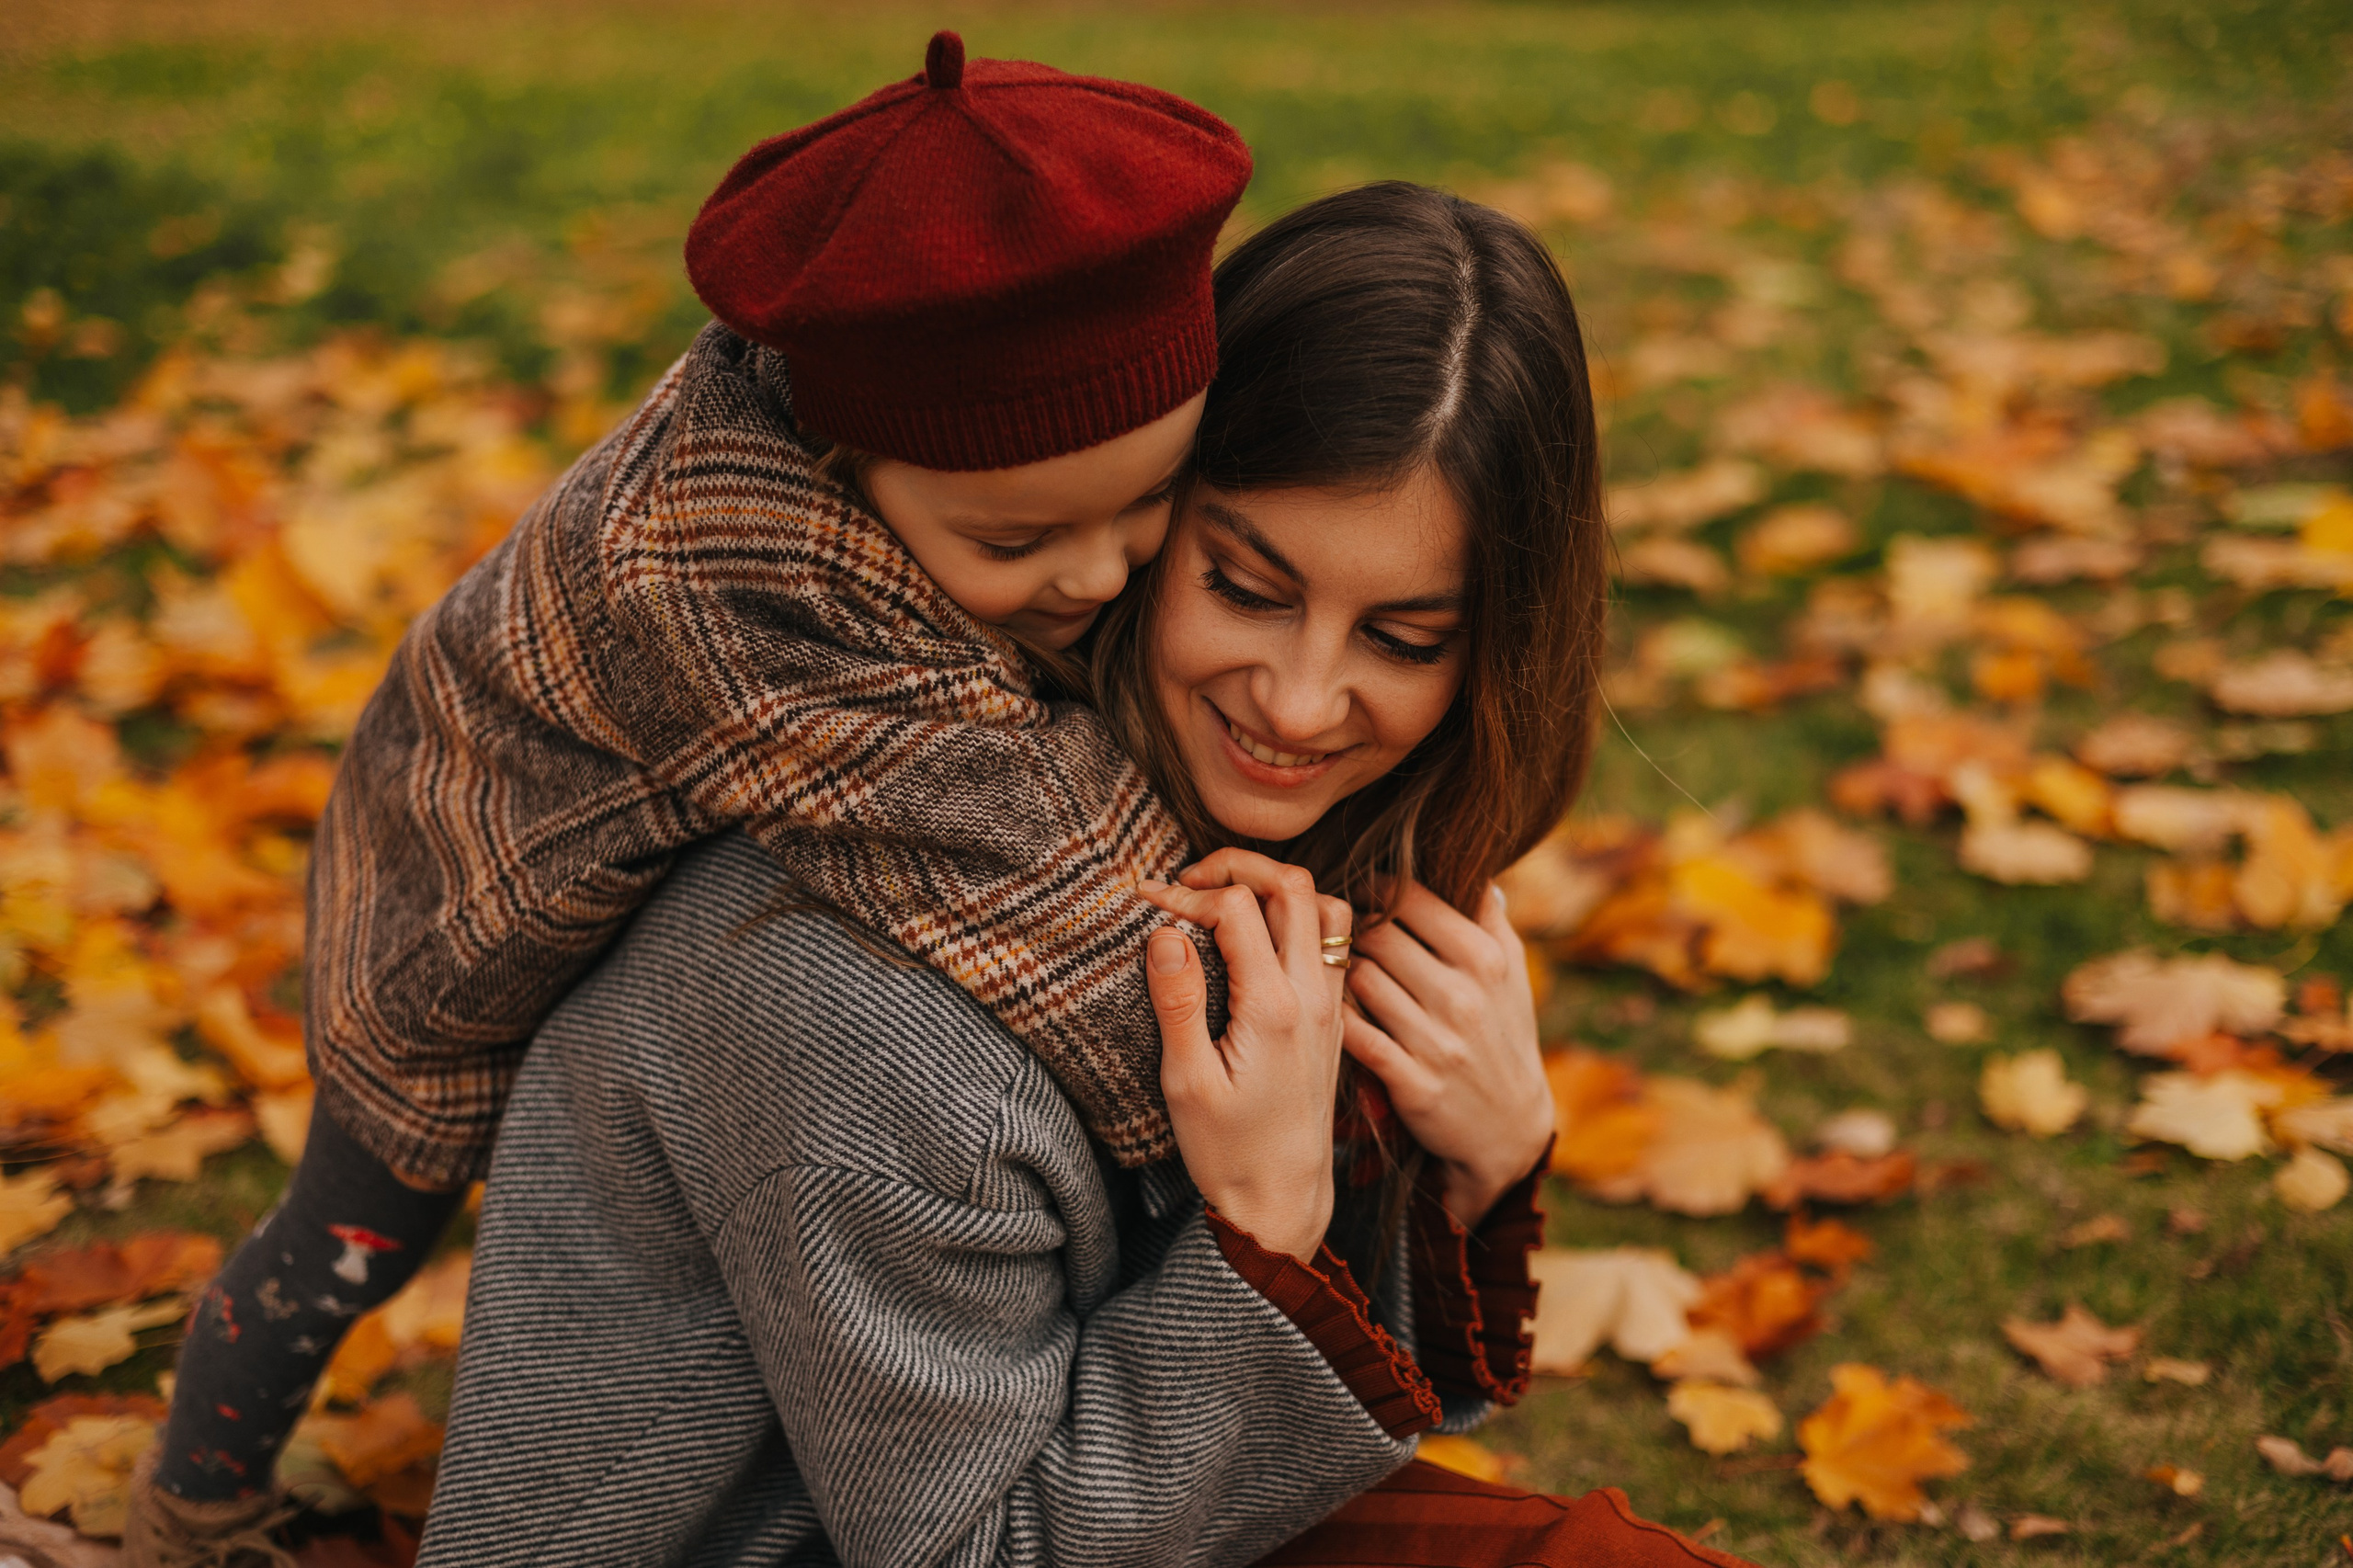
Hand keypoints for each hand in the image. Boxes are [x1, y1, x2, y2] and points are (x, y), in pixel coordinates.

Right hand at [1138, 850, 1352, 1260]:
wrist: (1283, 1201)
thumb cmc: (1228, 1152)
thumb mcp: (1185, 1083)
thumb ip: (1178, 1001)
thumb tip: (1165, 931)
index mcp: (1274, 1007)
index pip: (1236, 907)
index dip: (1186, 895)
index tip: (1147, 906)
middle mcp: (1313, 996)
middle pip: (1292, 885)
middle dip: (1237, 866)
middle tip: (1190, 881)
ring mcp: (1332, 1004)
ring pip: (1325, 905)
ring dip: (1276, 888)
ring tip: (1227, 901)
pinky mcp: (1335, 1017)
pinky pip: (1335, 941)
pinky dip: (1301, 918)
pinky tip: (1260, 937)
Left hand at [1344, 880, 1551, 1228]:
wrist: (1511, 1126)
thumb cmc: (1504, 1034)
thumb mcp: (1513, 973)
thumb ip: (1489, 917)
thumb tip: (1469, 864)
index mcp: (1486, 958)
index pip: (1411, 897)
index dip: (1374, 888)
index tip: (1360, 893)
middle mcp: (1463, 996)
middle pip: (1376, 934)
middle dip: (1351, 928)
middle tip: (1338, 930)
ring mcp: (1438, 1041)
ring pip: (1359, 979)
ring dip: (1342, 971)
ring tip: (1336, 968)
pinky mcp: (1413, 1082)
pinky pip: (1354, 1034)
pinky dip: (1337, 1016)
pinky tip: (1331, 1009)